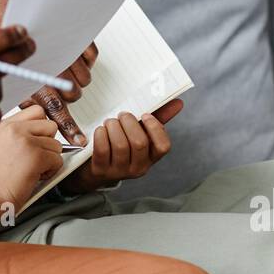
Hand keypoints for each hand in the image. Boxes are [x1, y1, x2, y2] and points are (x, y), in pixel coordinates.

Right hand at [0, 105, 64, 227]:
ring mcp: (26, 141)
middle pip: (50, 125)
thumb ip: (20, 135)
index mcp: (5, 125)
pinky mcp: (36, 156)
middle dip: (48, 142)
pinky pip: (58, 160)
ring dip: (50, 160)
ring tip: (32, 170)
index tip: (38, 141)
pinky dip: (51, 172)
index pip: (36, 110)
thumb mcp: (1, 146)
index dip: (41, 127)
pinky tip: (34, 177)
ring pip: (57, 145)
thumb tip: (45, 133)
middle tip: (35, 157)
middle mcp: (14, 128)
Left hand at [18, 42, 98, 146]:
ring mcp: (66, 53)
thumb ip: (27, 96)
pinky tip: (70, 53)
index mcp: (34, 80)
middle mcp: (51, 68)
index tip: (80, 141)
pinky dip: (84, 58)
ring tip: (62, 66)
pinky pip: (91, 58)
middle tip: (58, 82)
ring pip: (85, 79)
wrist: (6, 9)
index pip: (56, 111)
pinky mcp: (76, 38)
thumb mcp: (12, 74)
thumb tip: (38, 115)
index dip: (69, 128)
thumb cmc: (10, 40)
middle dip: (69, 93)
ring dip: (77, 76)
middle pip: (74, 95)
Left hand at [58, 98, 182, 193]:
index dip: (155, 128)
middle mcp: (138, 168)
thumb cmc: (122, 144)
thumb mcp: (140, 133)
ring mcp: (119, 171)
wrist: (96, 169)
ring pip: (120, 145)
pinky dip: (101, 134)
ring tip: (110, 122)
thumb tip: (178, 102)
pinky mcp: (101, 170)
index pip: (163, 146)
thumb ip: (157, 118)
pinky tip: (101, 130)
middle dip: (129, 122)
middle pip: (139, 143)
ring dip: (113, 126)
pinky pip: (102, 149)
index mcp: (151, 158)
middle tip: (122, 115)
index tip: (145, 115)